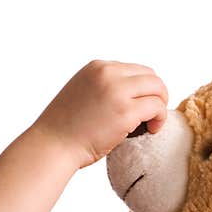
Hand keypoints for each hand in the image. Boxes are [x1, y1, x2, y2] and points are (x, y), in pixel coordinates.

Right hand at [29, 60, 167, 169]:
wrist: (52, 145)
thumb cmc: (64, 128)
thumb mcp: (82, 92)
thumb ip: (104, 86)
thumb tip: (131, 93)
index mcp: (97, 67)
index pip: (134, 70)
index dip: (141, 89)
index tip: (138, 106)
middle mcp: (107, 72)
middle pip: (150, 76)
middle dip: (155, 95)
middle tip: (149, 116)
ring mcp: (117, 90)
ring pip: (158, 88)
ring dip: (160, 106)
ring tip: (150, 123)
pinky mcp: (125, 111)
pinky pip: (158, 107)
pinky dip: (160, 119)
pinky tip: (150, 130)